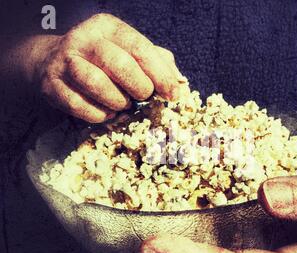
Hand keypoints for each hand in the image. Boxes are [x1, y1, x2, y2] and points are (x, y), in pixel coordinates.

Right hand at [32, 14, 186, 122]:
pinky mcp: (52, 85)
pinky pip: (80, 106)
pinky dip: (100, 114)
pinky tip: (107, 111)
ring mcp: (64, 62)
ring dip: (118, 101)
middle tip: (144, 96)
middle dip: (139, 87)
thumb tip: (178, 82)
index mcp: (108, 27)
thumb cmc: (103, 60)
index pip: (140, 48)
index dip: (160, 74)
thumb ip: (157, 62)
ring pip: (97, 84)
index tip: (173, 94)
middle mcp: (84, 39)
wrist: (53, 62)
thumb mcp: (130, 51)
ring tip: (124, 103)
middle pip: (119, 64)